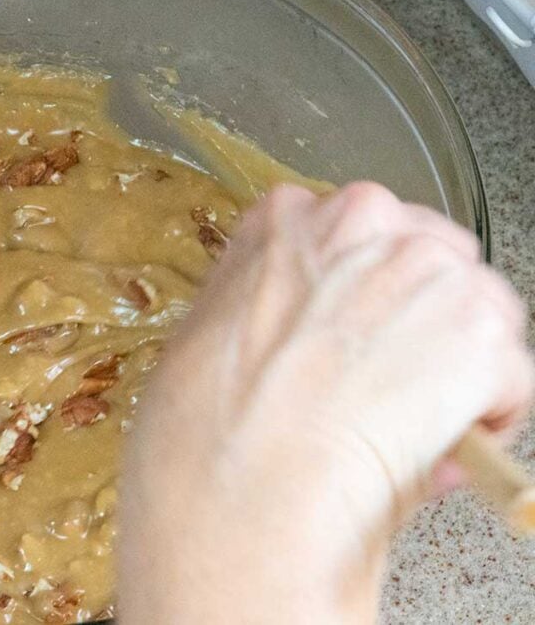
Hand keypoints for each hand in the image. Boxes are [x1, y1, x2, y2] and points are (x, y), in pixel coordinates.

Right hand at [120, 182, 532, 622]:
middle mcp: (361, 220)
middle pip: (432, 259)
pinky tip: (434, 451)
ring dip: (458, 369)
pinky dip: (488, 422)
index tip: (361, 338)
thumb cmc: (200, 430)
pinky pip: (512, 378)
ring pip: (480, 313)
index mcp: (285, 219)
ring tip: (412, 426)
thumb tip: (326, 357)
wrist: (239, 485)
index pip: (360, 232)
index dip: (367, 295)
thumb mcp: (205, 344)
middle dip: (424, 320)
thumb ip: (267, 318)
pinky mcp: (479, 329)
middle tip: (396, 386)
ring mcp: (425, 269)